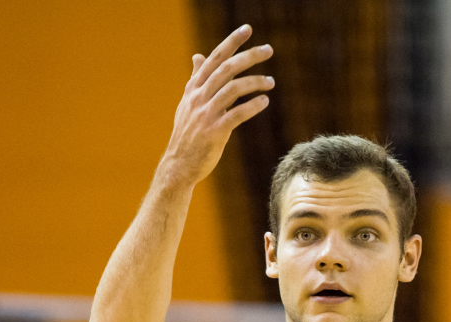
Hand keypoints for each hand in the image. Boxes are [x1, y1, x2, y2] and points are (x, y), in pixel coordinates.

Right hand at [162, 25, 273, 185]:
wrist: (179, 164)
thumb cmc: (187, 133)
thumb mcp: (188, 102)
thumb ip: (196, 79)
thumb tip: (198, 56)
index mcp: (194, 88)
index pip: (215, 58)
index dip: (231, 42)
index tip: (248, 29)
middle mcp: (198, 97)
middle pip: (226, 69)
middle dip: (249, 56)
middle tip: (269, 50)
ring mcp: (205, 114)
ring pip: (233, 89)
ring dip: (255, 82)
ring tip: (271, 82)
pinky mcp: (214, 132)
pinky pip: (236, 114)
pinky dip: (252, 107)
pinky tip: (264, 102)